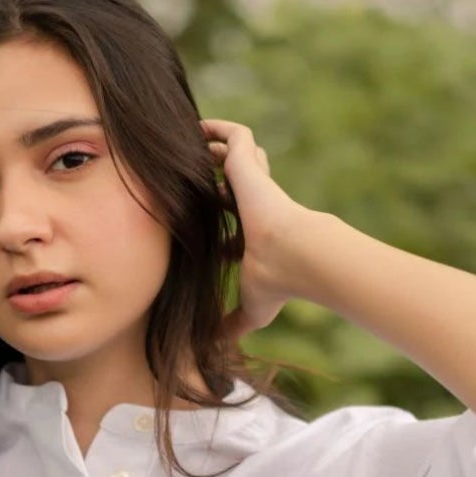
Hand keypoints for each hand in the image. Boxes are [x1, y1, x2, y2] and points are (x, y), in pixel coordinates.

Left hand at [201, 117, 317, 341]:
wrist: (293, 254)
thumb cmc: (276, 282)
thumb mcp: (252, 309)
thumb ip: (233, 325)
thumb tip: (217, 351)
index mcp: (253, 232)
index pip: (233, 220)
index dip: (215, 221)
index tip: (194, 223)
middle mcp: (254, 204)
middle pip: (232, 185)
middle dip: (211, 181)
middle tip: (182, 177)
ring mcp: (253, 183)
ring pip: (233, 157)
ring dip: (212, 151)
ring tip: (184, 144)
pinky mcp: (250, 164)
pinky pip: (234, 136)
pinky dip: (217, 129)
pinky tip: (196, 125)